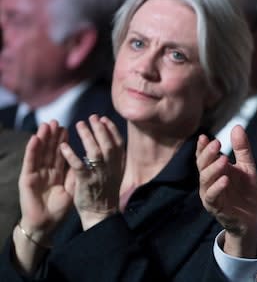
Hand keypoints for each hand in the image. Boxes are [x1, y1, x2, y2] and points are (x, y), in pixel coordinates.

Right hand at [18, 120, 71, 240]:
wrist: (46, 224)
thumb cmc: (59, 208)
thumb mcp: (72, 188)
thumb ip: (76, 173)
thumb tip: (84, 159)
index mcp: (57, 172)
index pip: (61, 153)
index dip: (64, 140)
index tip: (68, 127)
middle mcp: (46, 171)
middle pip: (50, 149)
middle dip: (53, 135)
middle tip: (56, 121)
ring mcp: (36, 173)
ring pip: (40, 152)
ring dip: (43, 138)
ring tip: (46, 125)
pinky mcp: (27, 179)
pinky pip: (30, 162)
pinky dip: (32, 150)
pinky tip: (34, 139)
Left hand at [60, 115, 124, 229]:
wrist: (101, 213)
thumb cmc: (105, 191)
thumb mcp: (115, 173)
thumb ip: (113, 157)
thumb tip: (108, 139)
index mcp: (120, 164)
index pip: (118, 142)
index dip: (111, 129)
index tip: (103, 119)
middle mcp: (112, 168)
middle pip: (107, 143)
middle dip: (99, 128)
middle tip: (91, 117)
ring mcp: (100, 174)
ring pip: (95, 151)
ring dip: (87, 136)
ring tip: (78, 124)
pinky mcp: (87, 182)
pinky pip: (79, 166)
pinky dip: (71, 155)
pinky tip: (64, 146)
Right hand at [196, 125, 256, 257]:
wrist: (252, 219)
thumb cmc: (247, 194)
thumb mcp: (248, 168)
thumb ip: (242, 150)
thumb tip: (237, 126)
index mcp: (215, 171)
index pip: (204, 157)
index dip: (202, 147)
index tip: (204, 137)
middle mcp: (209, 182)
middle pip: (202, 166)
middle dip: (207, 154)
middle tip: (216, 143)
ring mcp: (211, 195)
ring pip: (205, 180)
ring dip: (213, 169)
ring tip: (223, 159)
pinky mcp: (216, 208)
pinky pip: (212, 196)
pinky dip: (217, 187)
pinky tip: (225, 179)